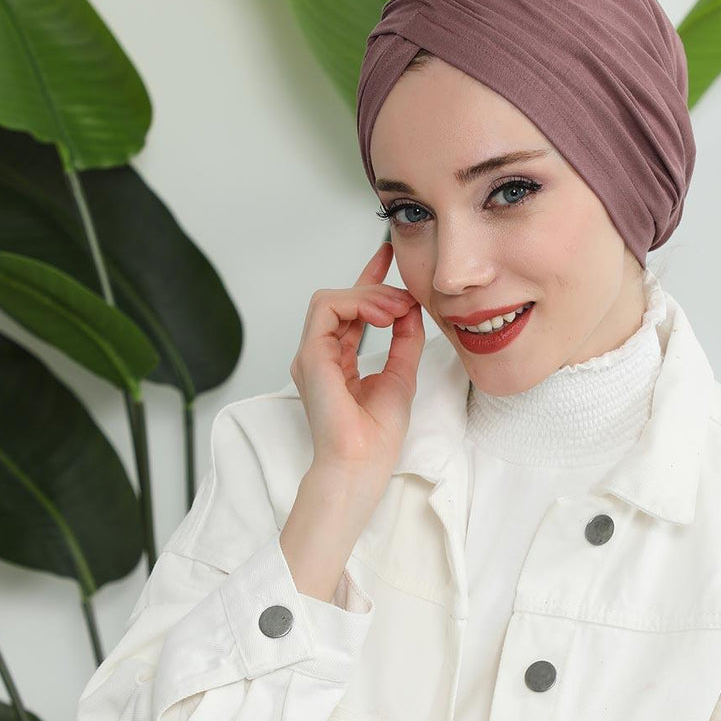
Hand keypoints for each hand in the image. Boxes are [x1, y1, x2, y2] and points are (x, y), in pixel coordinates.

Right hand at [290, 241, 424, 482]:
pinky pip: (327, 309)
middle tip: (407, 300)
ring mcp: (310, 356)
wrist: (361, 466)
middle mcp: (318, 356)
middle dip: (375, 289)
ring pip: (330, 299)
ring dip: (368, 296)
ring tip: (396, 309)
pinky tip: (383, 316)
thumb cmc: (375, 438)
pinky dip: (357, 304)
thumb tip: (410, 310)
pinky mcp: (310, 357)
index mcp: (336, 363)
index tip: (388, 255)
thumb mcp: (401, 377)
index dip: (368, 280)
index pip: (349, 311)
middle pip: (340, 301)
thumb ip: (404, 343)